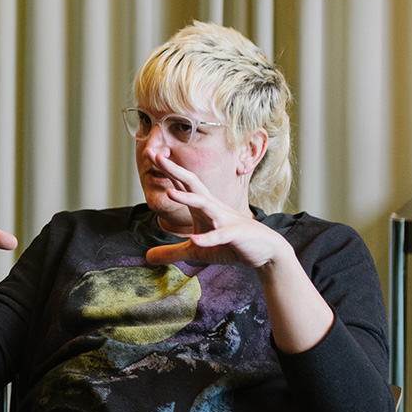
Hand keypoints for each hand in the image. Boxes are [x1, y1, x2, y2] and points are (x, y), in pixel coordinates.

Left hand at [140, 150, 291, 269]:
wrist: (265, 250)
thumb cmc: (230, 244)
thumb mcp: (196, 251)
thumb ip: (172, 252)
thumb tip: (146, 258)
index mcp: (203, 207)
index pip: (182, 184)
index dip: (167, 170)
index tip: (149, 153)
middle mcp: (213, 207)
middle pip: (191, 184)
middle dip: (174, 170)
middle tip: (156, 156)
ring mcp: (224, 219)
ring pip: (205, 204)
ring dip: (187, 199)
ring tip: (170, 193)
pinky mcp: (235, 235)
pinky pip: (220, 235)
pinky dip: (209, 238)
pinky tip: (196, 240)